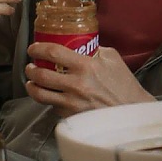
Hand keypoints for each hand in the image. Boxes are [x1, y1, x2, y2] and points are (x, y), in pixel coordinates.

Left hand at [24, 44, 154, 117]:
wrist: (131, 111)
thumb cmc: (125, 85)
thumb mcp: (113, 59)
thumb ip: (95, 50)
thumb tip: (80, 45)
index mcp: (86, 66)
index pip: (53, 52)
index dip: (38, 48)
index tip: (34, 48)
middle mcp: (76, 84)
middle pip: (40, 74)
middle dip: (30, 68)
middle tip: (31, 65)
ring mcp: (72, 102)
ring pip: (39, 93)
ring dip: (31, 86)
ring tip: (32, 82)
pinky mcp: (71, 115)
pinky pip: (52, 106)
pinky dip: (49, 100)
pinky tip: (52, 96)